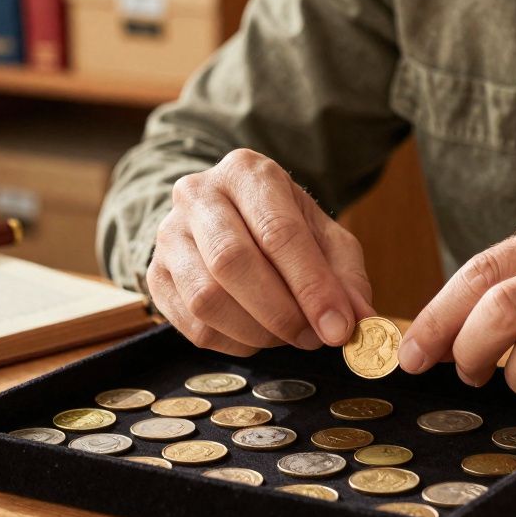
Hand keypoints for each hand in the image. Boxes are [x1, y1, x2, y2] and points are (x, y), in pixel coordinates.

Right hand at [147, 149, 374, 355]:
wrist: (227, 218)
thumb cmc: (283, 227)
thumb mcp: (325, 239)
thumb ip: (346, 279)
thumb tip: (360, 323)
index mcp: (247, 173)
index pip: (278, 232)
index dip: (311, 286)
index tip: (339, 328)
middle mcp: (198, 195)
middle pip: (232, 262)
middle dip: (281, 312)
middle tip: (314, 338)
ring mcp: (169, 235)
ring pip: (206, 298)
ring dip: (256, 332)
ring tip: (288, 336)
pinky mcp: (155, 275)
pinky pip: (192, 325)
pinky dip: (233, 343)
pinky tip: (258, 336)